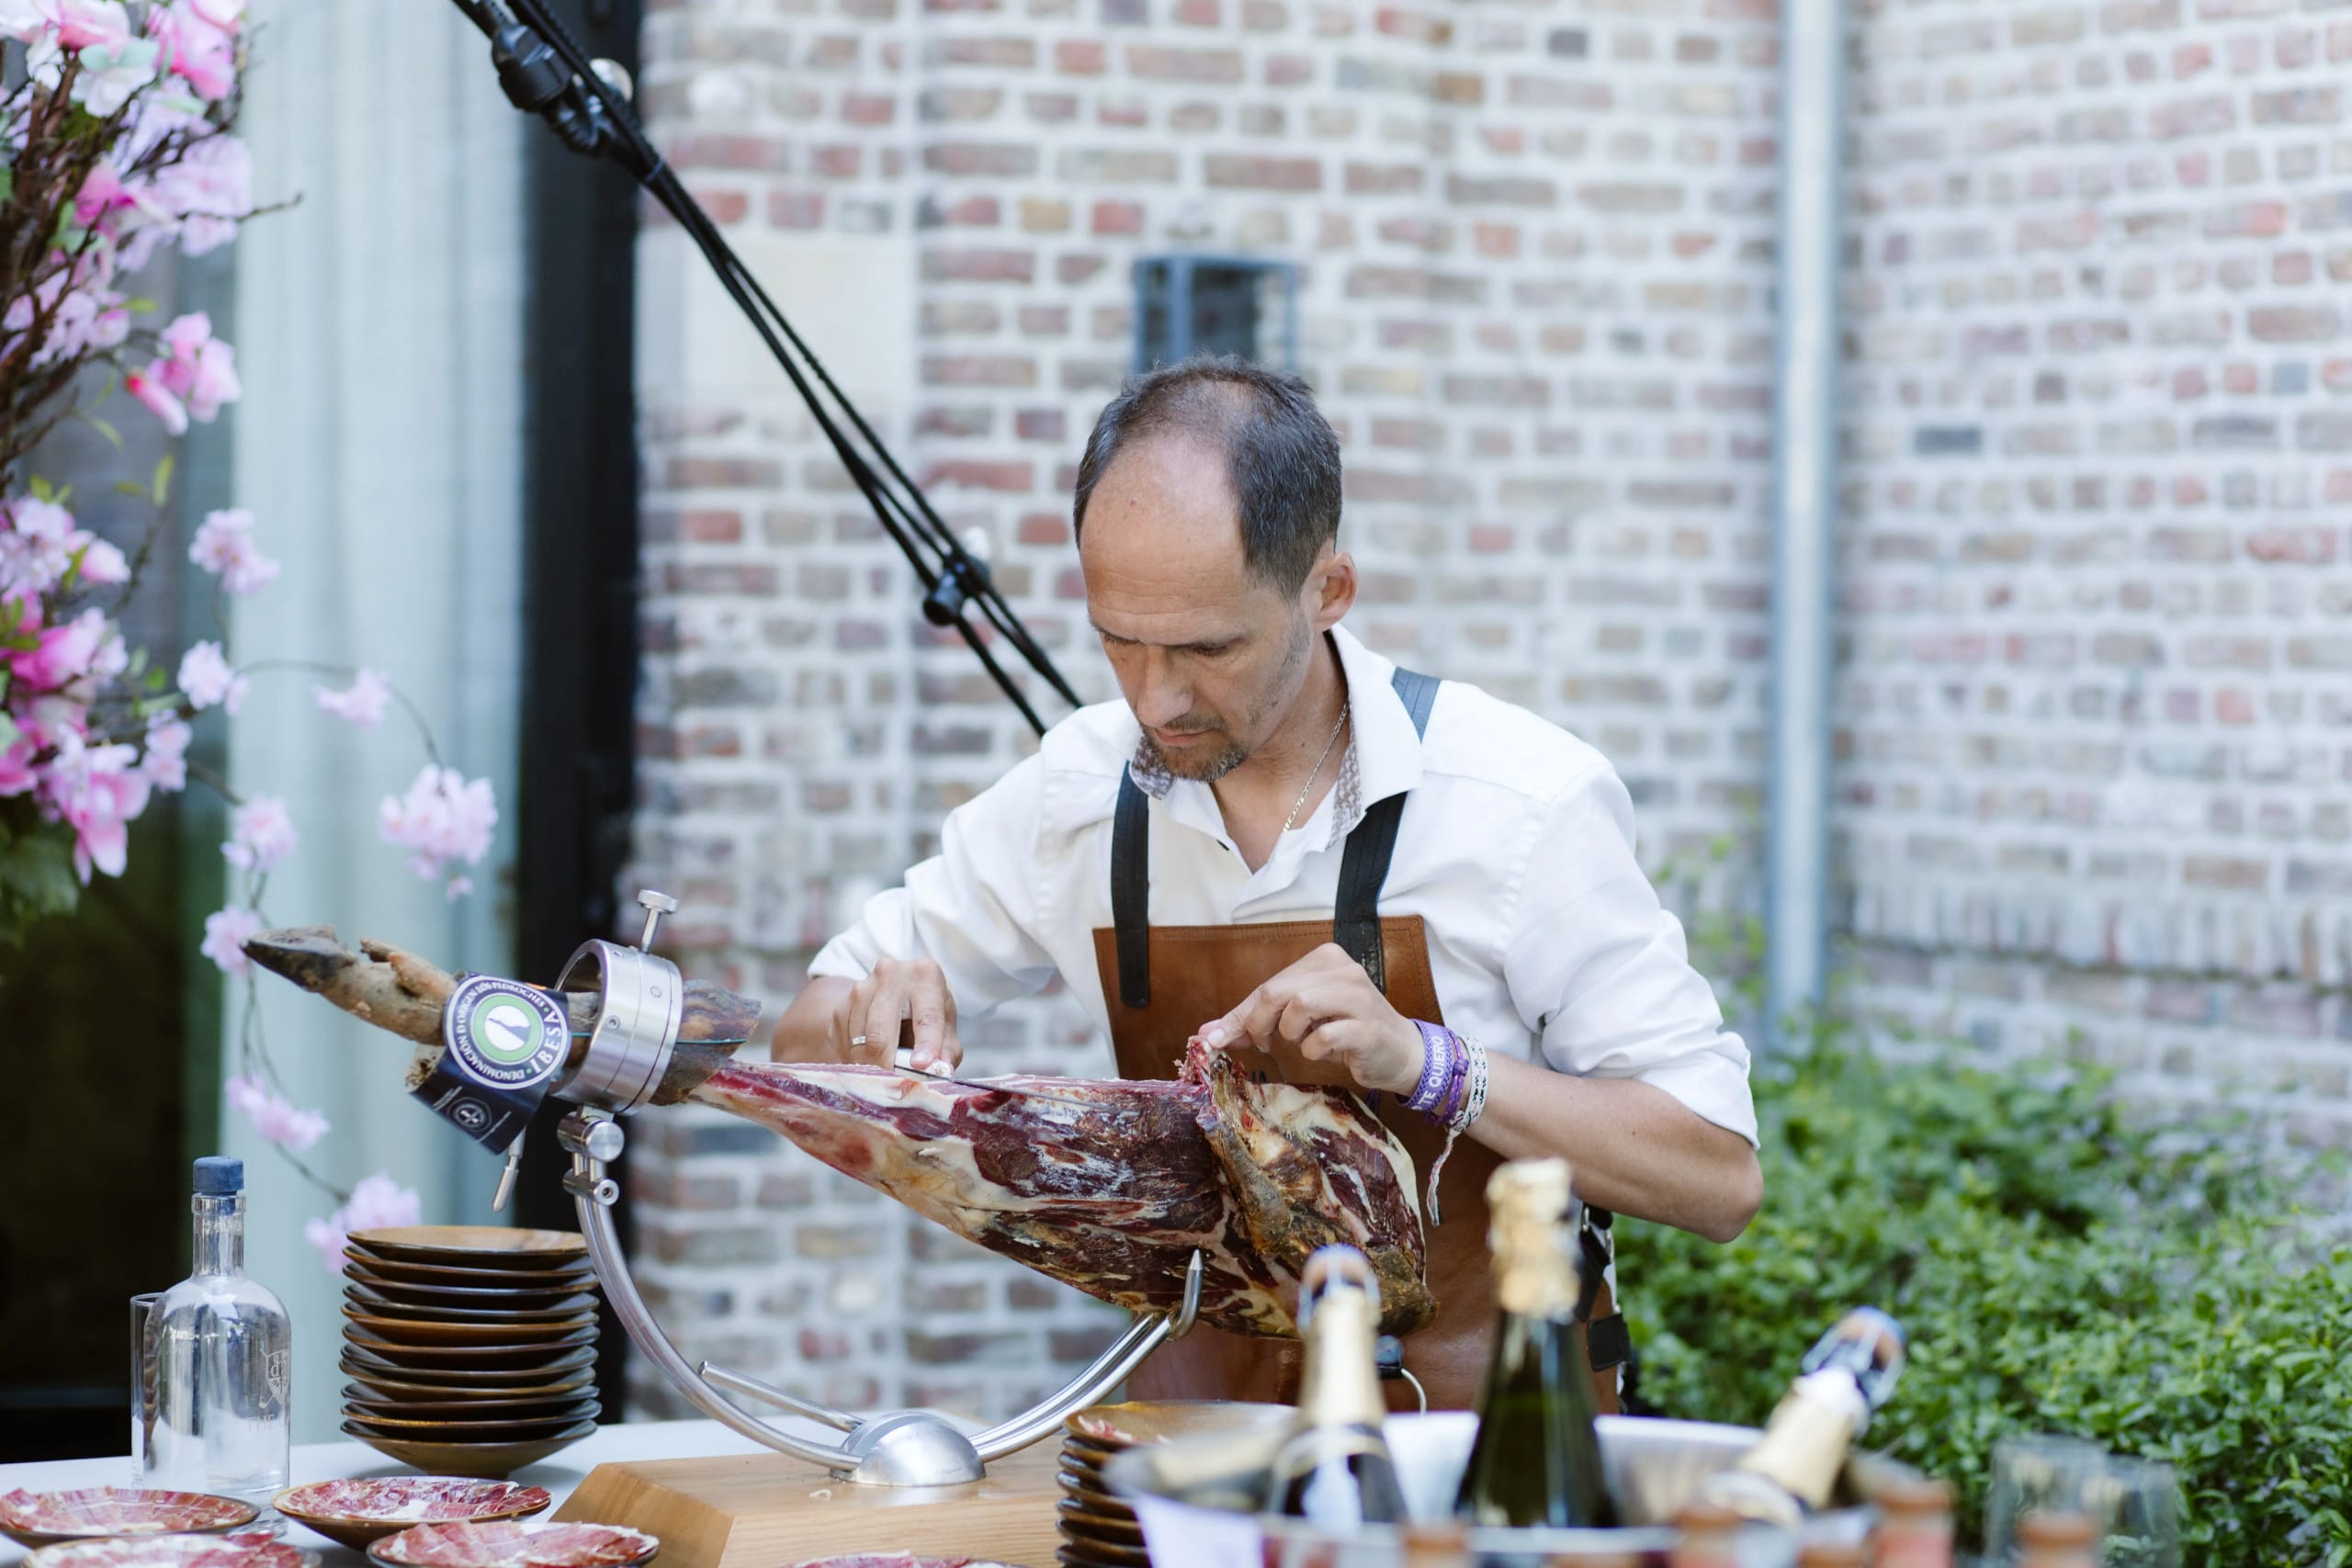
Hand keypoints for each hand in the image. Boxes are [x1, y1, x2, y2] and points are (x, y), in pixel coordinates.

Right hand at [828, 956, 962, 1070]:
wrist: (893, 991)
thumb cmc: (926, 1011)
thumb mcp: (946, 1024)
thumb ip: (947, 1049)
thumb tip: (941, 1071)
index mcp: (924, 975)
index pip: (926, 1017)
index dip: (926, 1044)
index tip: (922, 1066)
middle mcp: (889, 975)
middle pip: (880, 1034)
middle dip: (886, 1067)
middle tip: (895, 1089)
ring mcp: (860, 989)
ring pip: (858, 1043)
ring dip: (870, 1068)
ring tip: (884, 1079)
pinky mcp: (840, 1007)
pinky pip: (843, 1045)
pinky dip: (856, 1062)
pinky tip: (870, 1064)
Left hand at [1197, 943, 1424, 1095]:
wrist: (1401, 1052)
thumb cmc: (1347, 1033)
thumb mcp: (1301, 1022)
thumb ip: (1258, 1022)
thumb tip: (1208, 1034)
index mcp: (1323, 959)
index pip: (1270, 984)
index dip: (1240, 1014)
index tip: (1216, 1038)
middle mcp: (1341, 969)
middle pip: (1278, 991)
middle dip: (1258, 1023)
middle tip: (1262, 1044)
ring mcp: (1357, 995)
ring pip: (1299, 1005)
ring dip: (1291, 1033)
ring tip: (1303, 1041)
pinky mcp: (1368, 1025)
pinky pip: (1323, 1036)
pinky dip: (1314, 1049)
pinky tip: (1325, 1051)